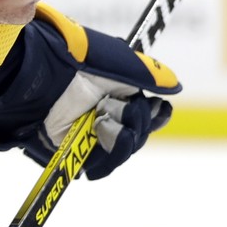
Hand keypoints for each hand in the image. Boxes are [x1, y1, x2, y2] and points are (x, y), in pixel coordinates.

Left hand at [24, 72, 173, 179]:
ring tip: (102, 117)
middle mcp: (109, 115)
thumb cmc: (84, 63)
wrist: (50, 75)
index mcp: (121, 94)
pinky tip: (101, 130)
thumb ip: (152, 76)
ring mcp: (94, 134)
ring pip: (126, 149)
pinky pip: (104, 164)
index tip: (157, 108)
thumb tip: (176, 86)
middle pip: (141, 134)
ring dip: (122, 133)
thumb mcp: (124, 64)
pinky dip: (110, 152)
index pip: (150, 114)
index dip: (157, 116)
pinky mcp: (79, 151)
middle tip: (117, 106)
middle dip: (136, 121)